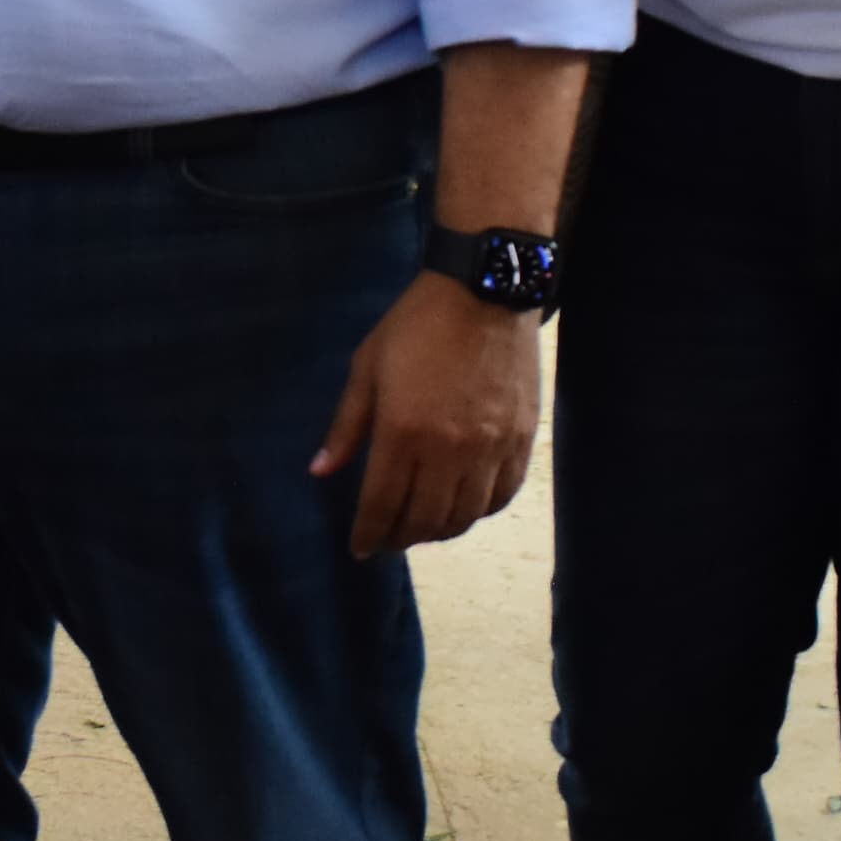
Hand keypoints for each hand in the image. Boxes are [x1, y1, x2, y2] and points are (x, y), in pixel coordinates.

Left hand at [313, 272, 540, 556]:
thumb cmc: (416, 326)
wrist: (484, 292)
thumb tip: (320, 471)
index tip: (360, 548)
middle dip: (401, 538)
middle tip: (389, 539)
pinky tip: (464, 506)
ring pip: (464, 516)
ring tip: (423, 526)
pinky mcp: (520, 440)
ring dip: (439, 530)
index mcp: (403, 431)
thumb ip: (346, 425)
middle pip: (424, 520)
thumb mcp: (367, 367)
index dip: (368, 534)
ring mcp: (490, 448)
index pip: (382, 505)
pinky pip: (502, 496)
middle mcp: (448, 450)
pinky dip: (479, 511)